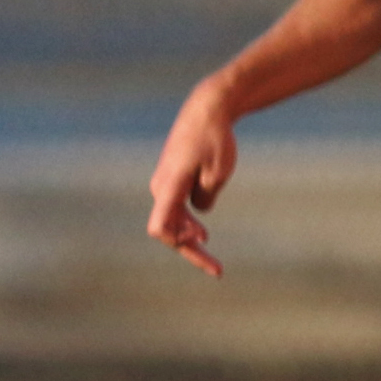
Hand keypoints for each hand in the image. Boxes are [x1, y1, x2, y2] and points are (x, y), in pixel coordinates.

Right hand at [147, 82, 242, 277]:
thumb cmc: (215, 138)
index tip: (206, 252)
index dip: (180, 247)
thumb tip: (198, 214)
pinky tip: (200, 230)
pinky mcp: (170, 179)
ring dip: (189, 238)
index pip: (160, 228)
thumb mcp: (220, 172)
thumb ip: (206, 198)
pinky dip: (187, 222)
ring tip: (210, 250)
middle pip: (168, 230)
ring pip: (171, 221)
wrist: (206, 109)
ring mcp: (163, 184)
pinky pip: (174, 208)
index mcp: (169, 186)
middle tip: (218, 271)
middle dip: (191, 251)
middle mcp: (160, 188)